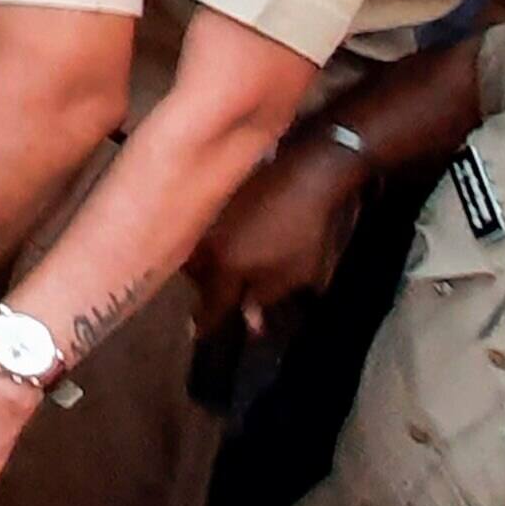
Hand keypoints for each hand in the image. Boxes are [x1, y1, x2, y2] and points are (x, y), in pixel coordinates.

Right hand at [191, 138, 367, 342]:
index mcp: (226, 266)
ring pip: (196, 251)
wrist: (308, 169)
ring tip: (226, 269)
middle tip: (223, 297)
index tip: (199, 335)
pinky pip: (204, 228)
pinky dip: (213, 240)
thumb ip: (266, 298)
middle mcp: (206, 243)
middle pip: (196, 277)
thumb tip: (250, 321)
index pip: (211, 304)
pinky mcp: (215, 197)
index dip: (207, 322)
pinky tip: (229, 240)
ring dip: (206, 264)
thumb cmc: (306, 228)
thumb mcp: (296, 273)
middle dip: (207, 289)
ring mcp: (208, 217)